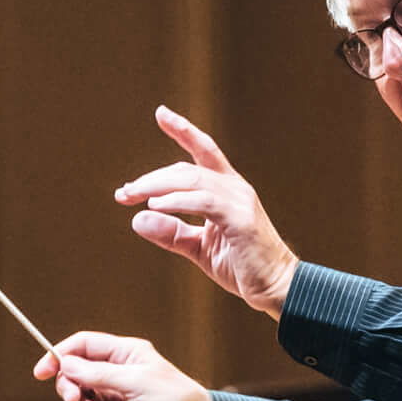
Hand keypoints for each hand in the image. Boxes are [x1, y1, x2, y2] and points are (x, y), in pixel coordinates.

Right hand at [36, 331, 217, 400]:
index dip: (59, 356)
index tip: (41, 372)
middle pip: (76, 376)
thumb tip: (65, 364)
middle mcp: (118, 372)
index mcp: (124, 353)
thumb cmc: (173, 400)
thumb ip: (96, 374)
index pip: (82, 346)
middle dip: (73, 392)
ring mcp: (118, 397)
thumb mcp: (133, 382)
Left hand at [112, 107, 299, 314]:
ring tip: (132, 196)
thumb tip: (136, 219)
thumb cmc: (240, 266)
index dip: (183, 130)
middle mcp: (235, 187)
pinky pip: (203, 202)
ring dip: (157, 186)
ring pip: (192, 180)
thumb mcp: (198, 247)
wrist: (276, 287)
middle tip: (125, 192)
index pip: (204, 150)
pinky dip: (177, 201)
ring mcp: (239, 201)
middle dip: (152, 178)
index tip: (161, 113)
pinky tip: (155, 206)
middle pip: (186, 168)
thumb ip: (171, 233)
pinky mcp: (240, 219)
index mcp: (227, 189)